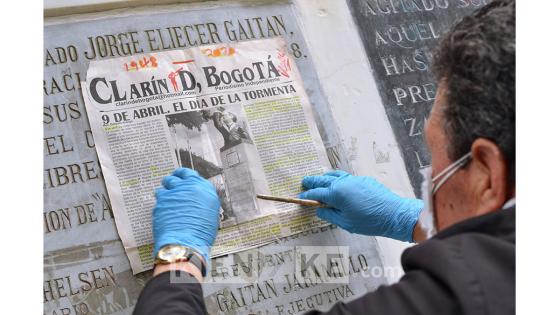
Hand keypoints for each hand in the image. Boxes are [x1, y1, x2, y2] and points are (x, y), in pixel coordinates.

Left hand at [152, 168, 220, 262]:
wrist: (186, 244)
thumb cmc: (201, 234)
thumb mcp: (210, 214)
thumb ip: (202, 201)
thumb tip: (196, 200)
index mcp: (204, 189)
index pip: (190, 174)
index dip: (183, 176)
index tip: (180, 178)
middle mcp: (188, 187)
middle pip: (175, 177)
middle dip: (173, 181)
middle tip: (172, 187)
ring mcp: (172, 194)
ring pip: (164, 187)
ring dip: (165, 192)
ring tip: (167, 202)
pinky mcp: (160, 203)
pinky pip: (158, 200)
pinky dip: (160, 205)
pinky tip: (164, 214)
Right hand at [299, 170, 423, 241]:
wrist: (393, 214)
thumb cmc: (369, 221)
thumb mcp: (345, 222)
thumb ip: (330, 214)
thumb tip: (319, 209)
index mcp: (336, 194)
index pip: (317, 193)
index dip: (308, 195)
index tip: (301, 197)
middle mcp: (343, 183)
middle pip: (323, 180)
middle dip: (313, 181)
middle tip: (304, 182)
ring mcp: (354, 179)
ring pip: (335, 175)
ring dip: (325, 177)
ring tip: (319, 179)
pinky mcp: (363, 180)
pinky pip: (346, 177)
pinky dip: (338, 179)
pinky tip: (338, 183)